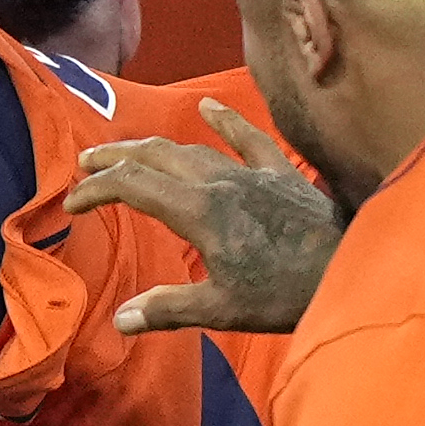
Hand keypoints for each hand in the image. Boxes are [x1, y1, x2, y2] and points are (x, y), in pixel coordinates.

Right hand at [63, 97, 338, 334]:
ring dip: (153, 146)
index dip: (96, 189)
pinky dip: (224, 120)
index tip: (72, 203)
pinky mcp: (280, 173)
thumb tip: (121, 319)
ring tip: (127, 150)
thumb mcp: (223, 309)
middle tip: (85, 164)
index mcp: (199, 211)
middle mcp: (219, 181)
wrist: (352, 268)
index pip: (132, 186)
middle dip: (114, 157)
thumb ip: (168, 308)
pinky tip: (208, 106)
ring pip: (190, 148)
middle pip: (154, 156)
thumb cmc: (287, 294)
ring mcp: (250, 172)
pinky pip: (247, 137)